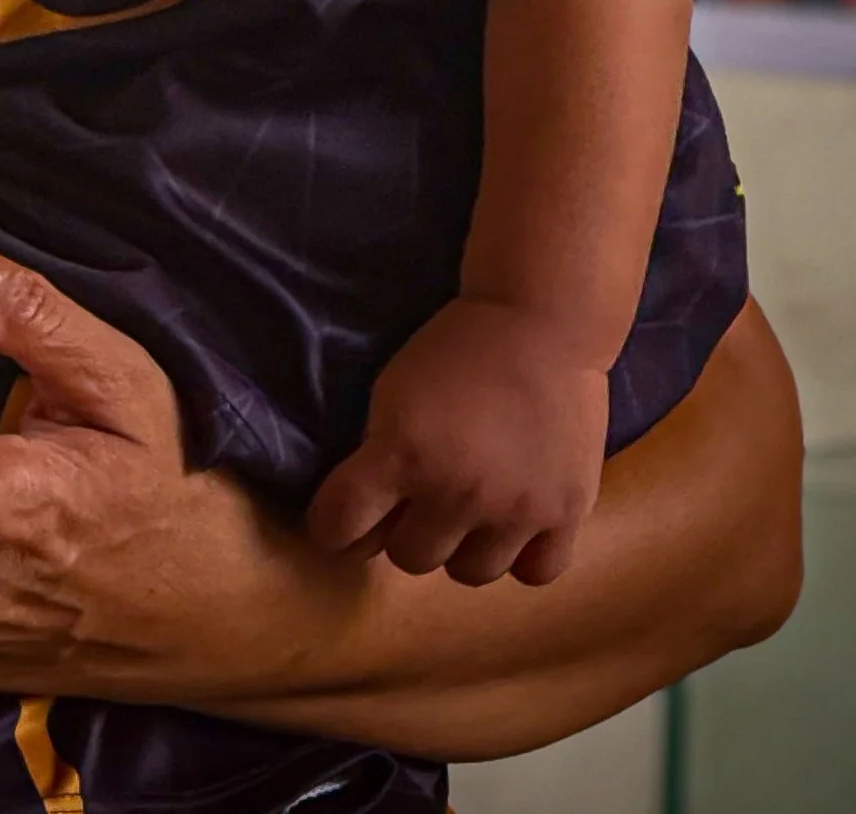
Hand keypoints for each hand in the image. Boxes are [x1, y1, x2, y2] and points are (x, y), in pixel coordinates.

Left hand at [307, 298, 609, 588]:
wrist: (540, 324)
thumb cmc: (455, 349)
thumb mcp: (393, 391)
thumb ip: (379, 455)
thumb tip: (367, 515)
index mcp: (403, 454)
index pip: (341, 526)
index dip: (331, 528)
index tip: (339, 524)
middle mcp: (457, 492)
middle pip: (409, 558)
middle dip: (404, 531)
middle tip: (417, 502)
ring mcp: (515, 510)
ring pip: (469, 574)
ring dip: (460, 547)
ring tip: (468, 512)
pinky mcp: (566, 513)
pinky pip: (535, 573)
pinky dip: (520, 557)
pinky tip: (514, 528)